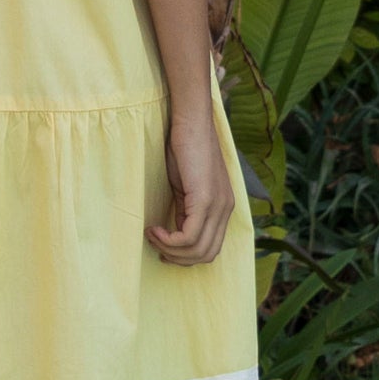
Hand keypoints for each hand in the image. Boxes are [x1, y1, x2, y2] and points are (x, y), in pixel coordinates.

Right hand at [147, 111, 234, 265]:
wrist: (190, 122)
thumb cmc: (184, 148)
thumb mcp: (185, 186)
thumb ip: (186, 209)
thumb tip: (175, 231)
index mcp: (222, 208)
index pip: (210, 248)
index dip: (185, 256)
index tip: (163, 247)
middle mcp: (225, 210)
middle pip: (206, 255)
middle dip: (177, 258)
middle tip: (156, 245)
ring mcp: (218, 206)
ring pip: (198, 249)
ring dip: (170, 249)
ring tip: (152, 235)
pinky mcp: (206, 200)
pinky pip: (189, 236)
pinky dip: (169, 240)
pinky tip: (154, 229)